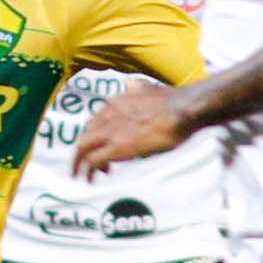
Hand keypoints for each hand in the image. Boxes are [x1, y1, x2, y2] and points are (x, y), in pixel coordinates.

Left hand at [69, 80, 188, 177]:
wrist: (182, 109)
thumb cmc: (173, 101)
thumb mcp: (146, 87)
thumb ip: (134, 88)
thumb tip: (129, 83)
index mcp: (113, 103)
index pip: (93, 122)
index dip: (93, 136)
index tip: (98, 147)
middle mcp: (106, 115)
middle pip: (84, 136)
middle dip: (80, 152)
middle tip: (80, 165)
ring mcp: (110, 131)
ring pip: (83, 149)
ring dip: (80, 164)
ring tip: (82, 176)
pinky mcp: (117, 147)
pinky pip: (94, 161)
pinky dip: (90, 171)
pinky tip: (92, 179)